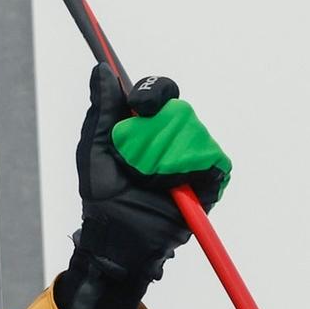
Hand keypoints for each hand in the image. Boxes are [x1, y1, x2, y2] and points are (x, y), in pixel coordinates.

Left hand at [55, 65, 230, 308]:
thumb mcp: (94, 150)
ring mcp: (193, 158)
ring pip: (195, 135)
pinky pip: (214, 162)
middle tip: (137, 162)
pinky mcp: (209, 182)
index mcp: (147, 126)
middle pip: (180, 112)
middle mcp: (174, 137)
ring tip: (152, 182)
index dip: (154, 93)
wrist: (118, 239)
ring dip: (167, 160)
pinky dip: (194, 171)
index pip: (162, 92)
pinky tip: (174, 186)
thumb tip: (102, 69)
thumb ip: (102, 111)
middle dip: (154, 136)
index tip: (140, 106)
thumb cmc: (103, 197)